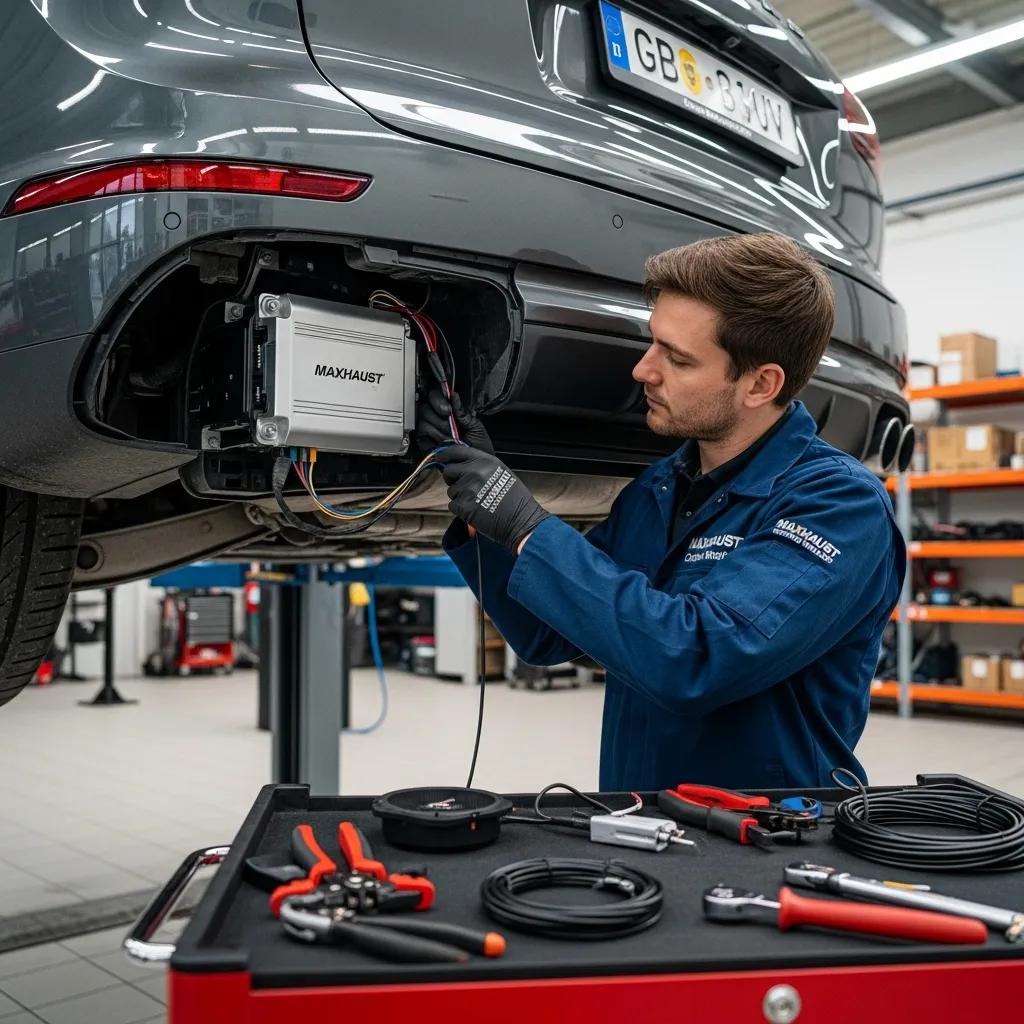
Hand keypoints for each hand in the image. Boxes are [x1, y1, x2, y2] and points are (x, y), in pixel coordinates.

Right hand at [416, 388, 494, 454]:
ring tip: (449, 438)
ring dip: (436, 429)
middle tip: (449, 426)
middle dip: (438, 417)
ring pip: (422, 420)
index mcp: (450, 412)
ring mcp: (429, 431)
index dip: (438, 400)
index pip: (436, 396)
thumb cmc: (479, 448)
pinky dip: (431, 437)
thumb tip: (454, 396)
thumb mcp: (476, 427)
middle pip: (425, 407)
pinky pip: (420, 435)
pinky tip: (442, 442)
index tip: (447, 410)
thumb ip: (463, 412)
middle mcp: (437, 419)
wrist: (477, 466)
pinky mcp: (424, 443)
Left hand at [435, 446, 550, 551]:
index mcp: (484, 460)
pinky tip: (476, 510)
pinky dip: (461, 509)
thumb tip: (461, 463)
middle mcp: (474, 471)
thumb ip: (481, 465)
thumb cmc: (514, 498)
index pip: (455, 451)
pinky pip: (453, 505)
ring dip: (460, 496)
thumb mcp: (501, 471)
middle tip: (465, 487)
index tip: (442, 458)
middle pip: (448, 471)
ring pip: (451, 490)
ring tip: (478, 501)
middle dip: (453, 479)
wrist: (519, 520)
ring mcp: (467, 488)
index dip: (446, 456)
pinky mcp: (462, 505)